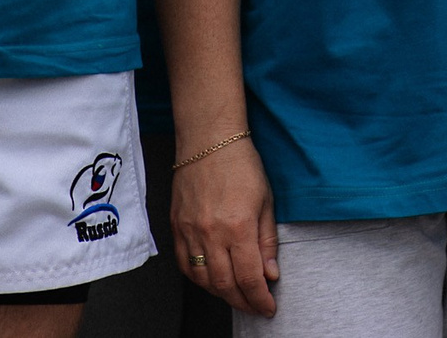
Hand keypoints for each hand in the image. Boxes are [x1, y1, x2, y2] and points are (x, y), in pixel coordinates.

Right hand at [171, 134, 278, 316]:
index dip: (260, 300)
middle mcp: (211, 233)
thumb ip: (267, 242)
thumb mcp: (266, 202)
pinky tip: (211, 279)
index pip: (250, 278)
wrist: (209, 139)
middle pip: (225, 285)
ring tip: (236, 294)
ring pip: (203, 280)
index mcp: (238, 227)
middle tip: (255, 305)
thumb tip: (270, 274)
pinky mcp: (176, 227)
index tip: (268, 307)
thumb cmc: (241, 164)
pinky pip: (185, 264)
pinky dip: (199, 278)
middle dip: (243, 302)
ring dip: (221, 293)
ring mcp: (190, 231)